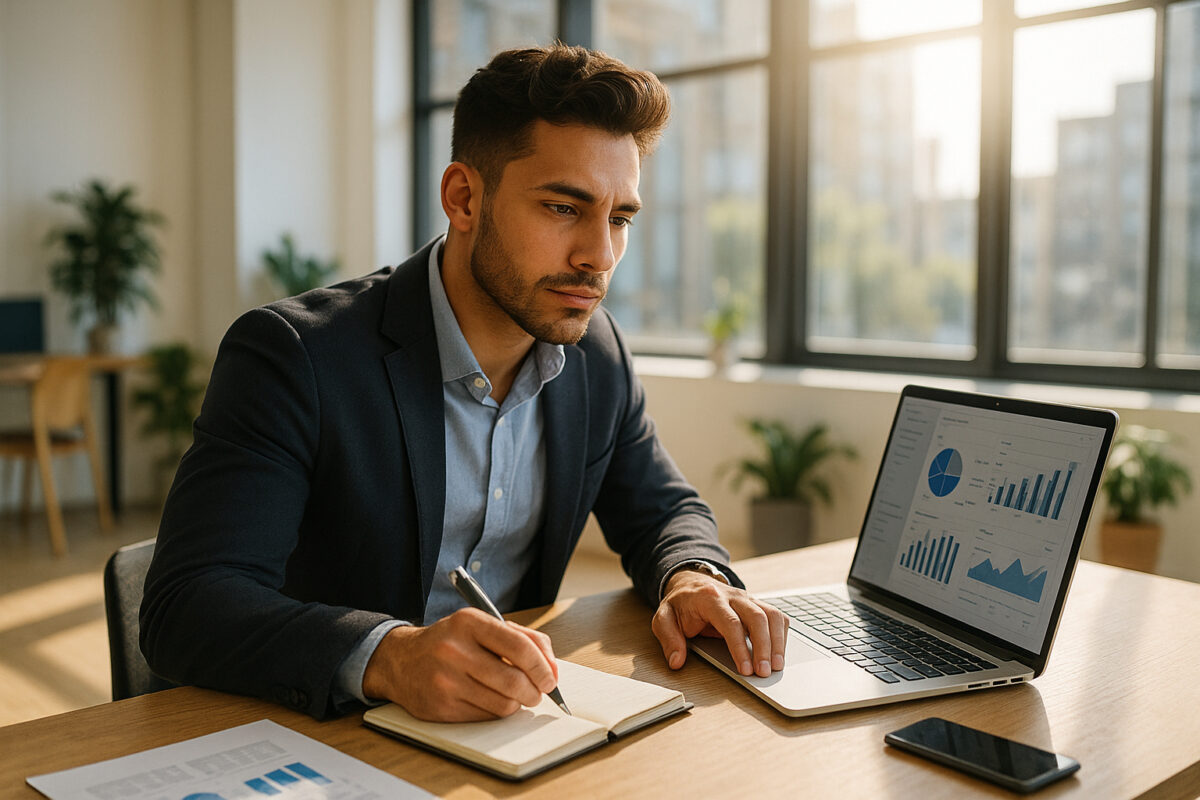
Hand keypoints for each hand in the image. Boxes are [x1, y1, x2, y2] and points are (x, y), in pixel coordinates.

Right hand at [361, 608, 558, 721]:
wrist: (401, 660)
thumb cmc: (451, 642)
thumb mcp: (483, 626)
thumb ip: (524, 639)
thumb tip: (553, 670)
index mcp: (469, 623)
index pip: (519, 647)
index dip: (543, 667)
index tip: (550, 679)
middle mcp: (454, 650)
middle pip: (514, 681)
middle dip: (534, 691)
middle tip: (537, 692)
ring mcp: (445, 680)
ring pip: (502, 704)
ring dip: (516, 703)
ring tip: (513, 695)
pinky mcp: (440, 707)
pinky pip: (485, 718)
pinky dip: (495, 712)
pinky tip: (489, 700)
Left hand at [652, 569, 787, 677]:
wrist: (690, 583)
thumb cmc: (680, 604)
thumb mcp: (664, 618)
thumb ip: (668, 638)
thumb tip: (676, 661)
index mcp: (710, 598)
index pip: (730, 623)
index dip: (740, 648)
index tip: (745, 670)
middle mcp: (733, 596)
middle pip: (757, 617)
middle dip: (764, 647)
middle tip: (765, 673)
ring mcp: (747, 599)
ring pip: (772, 615)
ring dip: (777, 642)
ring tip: (776, 667)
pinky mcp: (757, 604)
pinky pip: (776, 617)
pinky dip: (781, 635)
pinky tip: (779, 653)